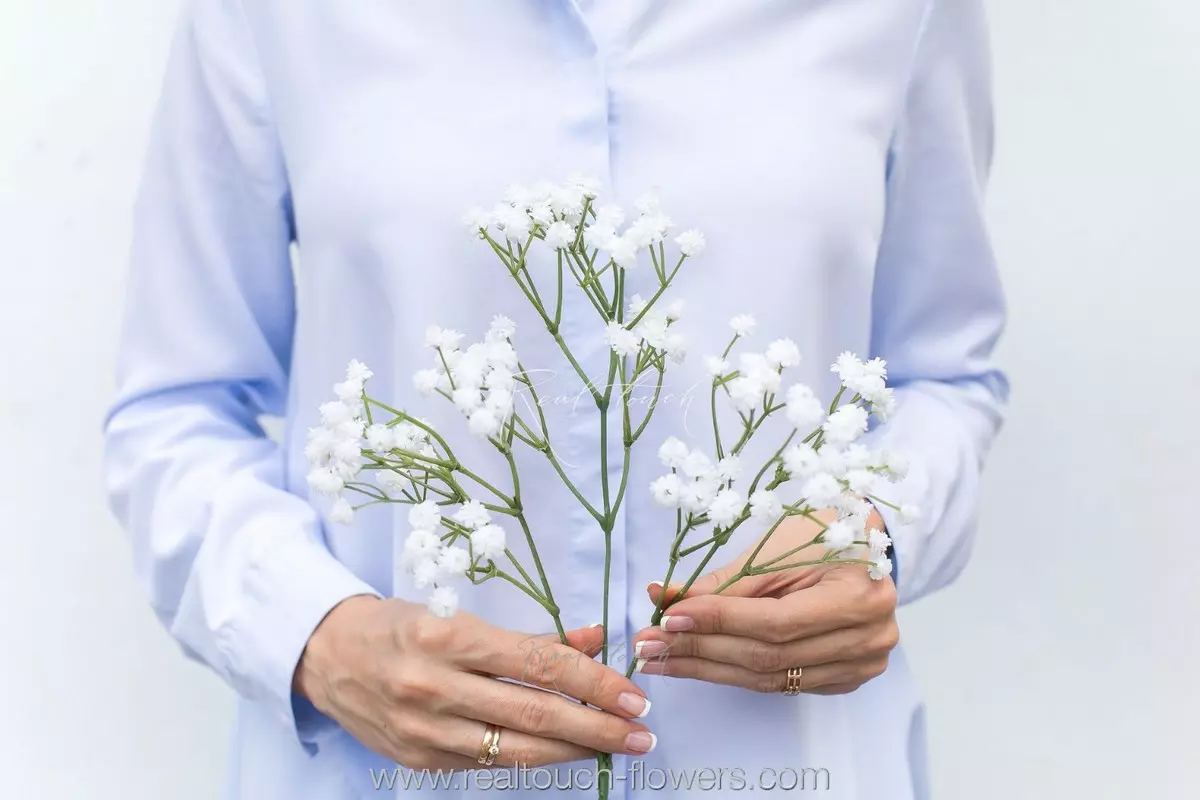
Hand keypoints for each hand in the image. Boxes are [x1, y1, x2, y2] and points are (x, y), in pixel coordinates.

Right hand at [295, 596, 655, 769]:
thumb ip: (528, 633)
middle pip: (534, 713)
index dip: (591, 681)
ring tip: (616, 746)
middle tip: (641, 731)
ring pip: (517, 749)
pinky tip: (564, 751)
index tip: (631, 693)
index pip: (536, 663)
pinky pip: (489, 763)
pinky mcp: (418, 760)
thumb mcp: (459, 613)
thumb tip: (593, 637)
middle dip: (598, 726)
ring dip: (575, 750)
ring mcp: (424, 730)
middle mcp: (434, 686)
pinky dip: (532, 757)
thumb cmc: (400, 624)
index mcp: (447, 637)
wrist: (325, 656)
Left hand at [632, 512, 897, 694]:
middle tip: (649, 644)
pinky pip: (781, 684)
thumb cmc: (823, 532)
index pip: (776, 622)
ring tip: (660, 658)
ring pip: (769, 678)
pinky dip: (734, 673)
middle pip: (768, 656)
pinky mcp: (846, 677)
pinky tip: (696, 664)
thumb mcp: (776, 546)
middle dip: (701, 649)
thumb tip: (664, 599)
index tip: (669, 616)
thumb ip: (726, 581)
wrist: (870, 541)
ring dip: (707, 668)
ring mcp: (860, 664)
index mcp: (858, 598)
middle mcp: (867, 640)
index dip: (719, 621)